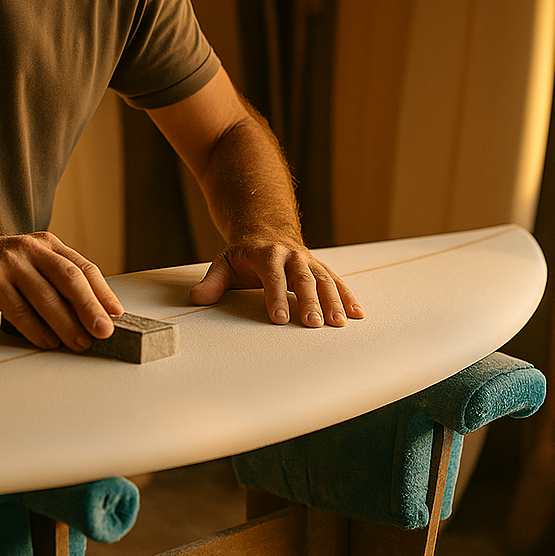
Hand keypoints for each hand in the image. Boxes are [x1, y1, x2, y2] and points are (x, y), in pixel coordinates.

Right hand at [0, 230, 123, 350]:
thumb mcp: (27, 263)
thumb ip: (53, 280)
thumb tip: (88, 315)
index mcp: (46, 244)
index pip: (83, 267)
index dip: (102, 292)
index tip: (117, 315)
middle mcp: (31, 248)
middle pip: (70, 278)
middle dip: (90, 307)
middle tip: (104, 332)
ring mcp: (10, 261)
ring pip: (46, 296)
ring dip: (66, 323)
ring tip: (78, 343)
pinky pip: (19, 308)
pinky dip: (36, 328)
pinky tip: (47, 341)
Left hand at [189, 238, 364, 327]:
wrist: (266, 230)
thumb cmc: (243, 254)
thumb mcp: (224, 262)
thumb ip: (213, 281)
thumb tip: (197, 298)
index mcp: (266, 253)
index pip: (272, 276)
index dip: (276, 297)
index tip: (280, 318)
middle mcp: (291, 255)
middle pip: (302, 278)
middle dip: (309, 301)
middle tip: (313, 324)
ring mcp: (308, 261)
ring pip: (324, 279)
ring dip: (334, 301)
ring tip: (339, 323)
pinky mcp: (319, 268)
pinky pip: (336, 281)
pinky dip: (348, 297)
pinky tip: (357, 314)